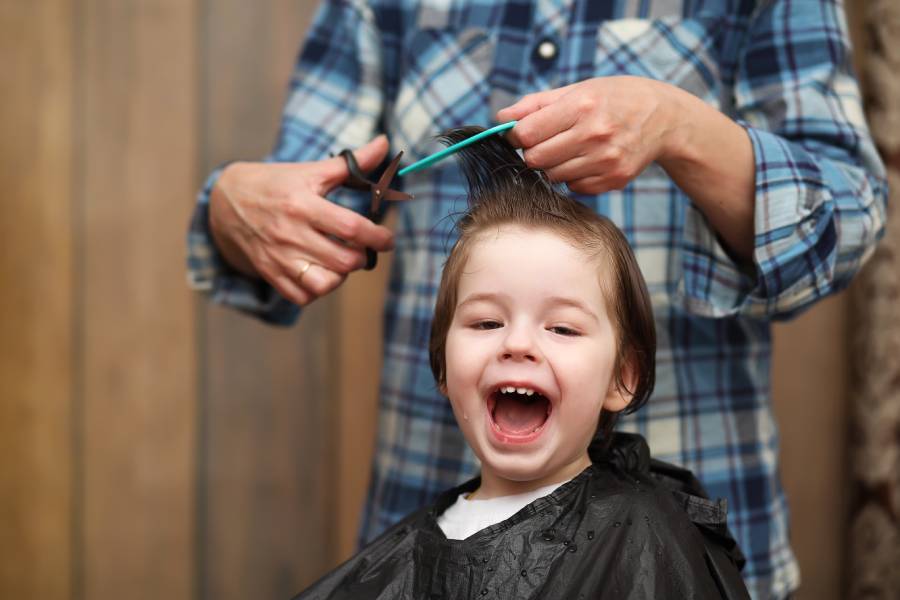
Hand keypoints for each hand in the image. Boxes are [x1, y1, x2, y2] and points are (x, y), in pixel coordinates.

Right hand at [208, 135, 394, 305]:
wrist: (226, 201)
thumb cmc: (276, 183)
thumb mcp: (310, 171)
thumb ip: (351, 163)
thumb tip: (384, 142)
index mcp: (303, 205)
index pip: (351, 228)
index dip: (377, 237)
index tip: (387, 239)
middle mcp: (290, 234)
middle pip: (343, 260)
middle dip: (362, 257)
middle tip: (361, 247)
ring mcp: (279, 257)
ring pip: (324, 284)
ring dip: (340, 276)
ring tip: (340, 262)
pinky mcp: (270, 273)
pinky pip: (301, 296)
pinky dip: (317, 290)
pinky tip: (320, 273)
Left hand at [496, 76, 679, 193]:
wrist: (664, 117)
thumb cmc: (614, 98)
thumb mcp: (577, 89)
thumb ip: (535, 104)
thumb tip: (500, 118)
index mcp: (582, 106)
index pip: (527, 133)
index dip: (515, 135)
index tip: (519, 133)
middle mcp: (595, 134)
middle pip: (535, 159)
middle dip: (532, 152)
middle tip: (545, 142)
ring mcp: (606, 160)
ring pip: (553, 176)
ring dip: (553, 165)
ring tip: (571, 147)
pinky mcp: (615, 179)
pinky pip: (574, 187)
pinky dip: (574, 176)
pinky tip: (588, 159)